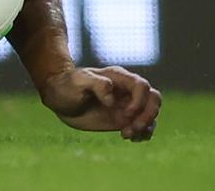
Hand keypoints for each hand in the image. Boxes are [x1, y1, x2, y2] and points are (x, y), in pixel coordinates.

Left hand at [40, 66, 161, 141]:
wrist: (59, 99)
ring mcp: (127, 104)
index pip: (142, 86)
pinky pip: (145, 125)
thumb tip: (112, 99)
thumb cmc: (66, 85)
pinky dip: (144, 133)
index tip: (124, 113)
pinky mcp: (125, 118)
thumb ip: (96, 84)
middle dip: (148, 115)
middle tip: (130, 128)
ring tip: (127, 134)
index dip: (139, 101)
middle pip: (154, 99)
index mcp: (118, 77)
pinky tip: (129, 137)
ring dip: (146, 126)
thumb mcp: (77, 81)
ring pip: (152, 113)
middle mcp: (127, 90)